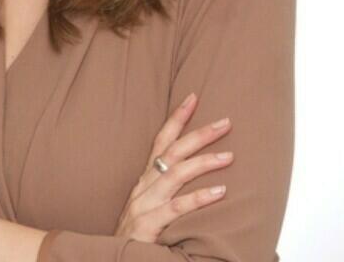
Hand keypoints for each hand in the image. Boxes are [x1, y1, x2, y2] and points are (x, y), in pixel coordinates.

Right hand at [114, 92, 232, 242]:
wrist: (114, 257)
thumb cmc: (137, 233)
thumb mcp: (149, 204)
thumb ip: (167, 189)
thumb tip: (195, 172)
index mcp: (145, 178)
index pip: (161, 140)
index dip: (177, 118)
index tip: (193, 97)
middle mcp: (144, 185)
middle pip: (172, 151)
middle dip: (199, 134)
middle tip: (225, 122)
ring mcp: (145, 204)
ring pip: (176, 174)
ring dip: (203, 162)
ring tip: (229, 157)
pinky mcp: (149, 225)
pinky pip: (178, 208)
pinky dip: (199, 198)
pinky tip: (220, 192)